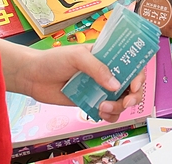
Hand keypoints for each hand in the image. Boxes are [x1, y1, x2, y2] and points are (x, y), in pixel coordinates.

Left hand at [0, 43, 145, 120]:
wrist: (33, 77)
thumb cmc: (53, 60)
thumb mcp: (77, 56)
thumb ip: (97, 68)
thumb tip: (115, 85)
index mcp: (106, 55)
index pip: (131, 63)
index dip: (138, 74)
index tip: (134, 85)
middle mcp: (106, 72)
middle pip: (131, 85)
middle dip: (133, 96)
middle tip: (125, 101)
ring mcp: (99, 88)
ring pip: (121, 101)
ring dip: (119, 107)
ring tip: (103, 108)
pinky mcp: (91, 102)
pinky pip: (109, 112)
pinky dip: (110, 115)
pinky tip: (101, 113)